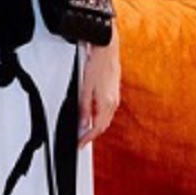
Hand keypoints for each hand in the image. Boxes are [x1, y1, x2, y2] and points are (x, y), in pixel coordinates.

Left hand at [78, 28, 120, 147]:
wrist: (107, 50)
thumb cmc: (97, 65)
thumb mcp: (85, 87)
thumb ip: (84, 107)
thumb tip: (83, 123)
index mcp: (106, 104)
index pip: (97, 128)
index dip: (87, 138)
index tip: (80, 144)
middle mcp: (113, 103)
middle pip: (103, 125)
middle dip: (92, 134)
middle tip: (81, 140)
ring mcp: (115, 97)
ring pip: (105, 118)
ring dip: (96, 125)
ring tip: (85, 130)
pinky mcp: (114, 92)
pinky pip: (107, 110)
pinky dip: (100, 116)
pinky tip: (93, 114)